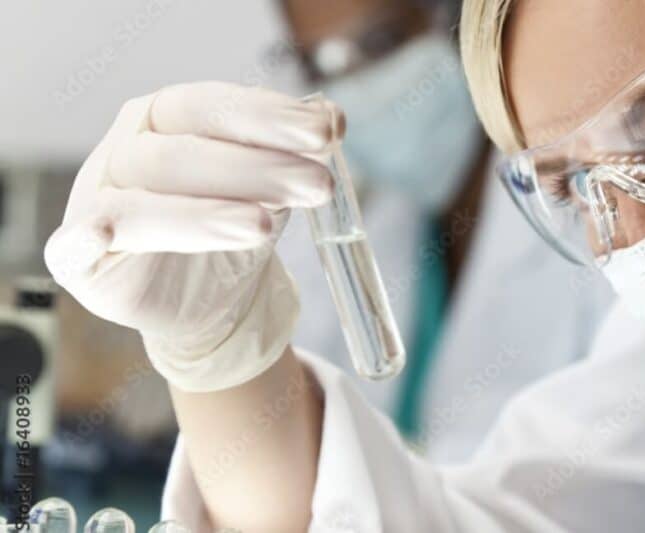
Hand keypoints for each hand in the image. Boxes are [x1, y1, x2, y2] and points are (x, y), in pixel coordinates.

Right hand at [45, 82, 339, 391]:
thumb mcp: (275, 186)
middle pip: (183, 154)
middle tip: (318, 185)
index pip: (211, 106)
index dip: (267, 117)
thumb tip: (331, 118)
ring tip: (265, 226)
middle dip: (256, 168)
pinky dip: (87, 238)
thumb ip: (296, 151)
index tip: (326, 133)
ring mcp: (96, 202)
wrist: (216, 299)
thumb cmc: (237, 225)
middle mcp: (126, 151)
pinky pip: (73, 247)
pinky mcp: (79, 259)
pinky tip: (102, 235)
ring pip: (143, 203)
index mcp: (166, 117)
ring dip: (206, 213)